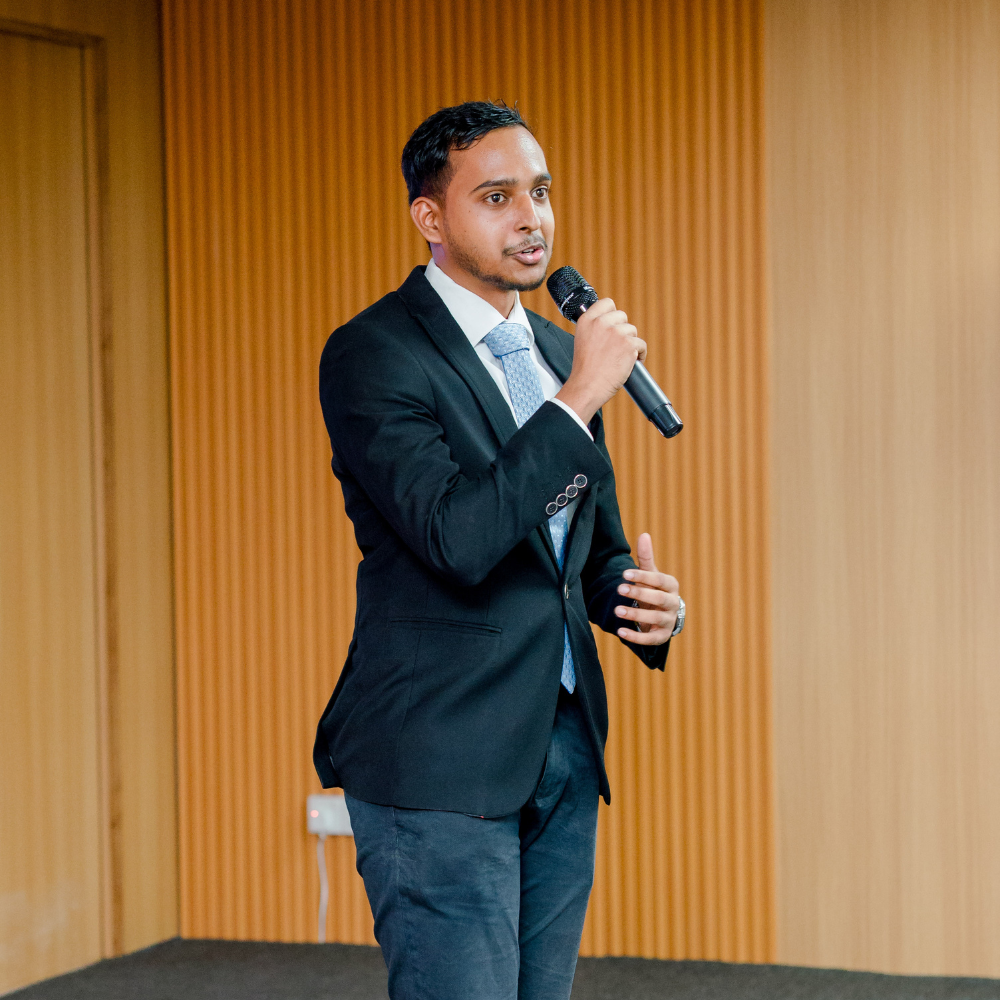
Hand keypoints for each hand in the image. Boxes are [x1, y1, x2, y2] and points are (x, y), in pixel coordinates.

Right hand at [555, 297, 646, 424]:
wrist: (587, 387)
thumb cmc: (585, 370)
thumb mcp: (582, 341)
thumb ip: (594, 329)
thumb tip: (611, 323)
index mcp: (586, 321)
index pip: (607, 303)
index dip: (613, 314)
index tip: (614, 324)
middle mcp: (601, 323)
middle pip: (622, 316)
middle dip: (622, 331)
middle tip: (616, 347)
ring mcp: (616, 333)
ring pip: (633, 331)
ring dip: (631, 344)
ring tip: (621, 358)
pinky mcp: (628, 345)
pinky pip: (641, 345)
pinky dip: (639, 355)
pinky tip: (631, 363)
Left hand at [614, 533, 679, 645]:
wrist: (664, 615)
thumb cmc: (654, 590)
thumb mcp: (650, 574)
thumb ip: (646, 557)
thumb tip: (644, 534)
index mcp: (671, 586)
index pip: (659, 580)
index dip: (643, 576)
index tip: (625, 573)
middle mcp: (673, 603)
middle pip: (659, 599)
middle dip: (639, 594)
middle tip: (619, 588)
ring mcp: (669, 621)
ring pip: (655, 619)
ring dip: (636, 615)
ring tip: (617, 611)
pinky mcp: (662, 636)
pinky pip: (651, 639)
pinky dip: (636, 637)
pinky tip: (621, 632)